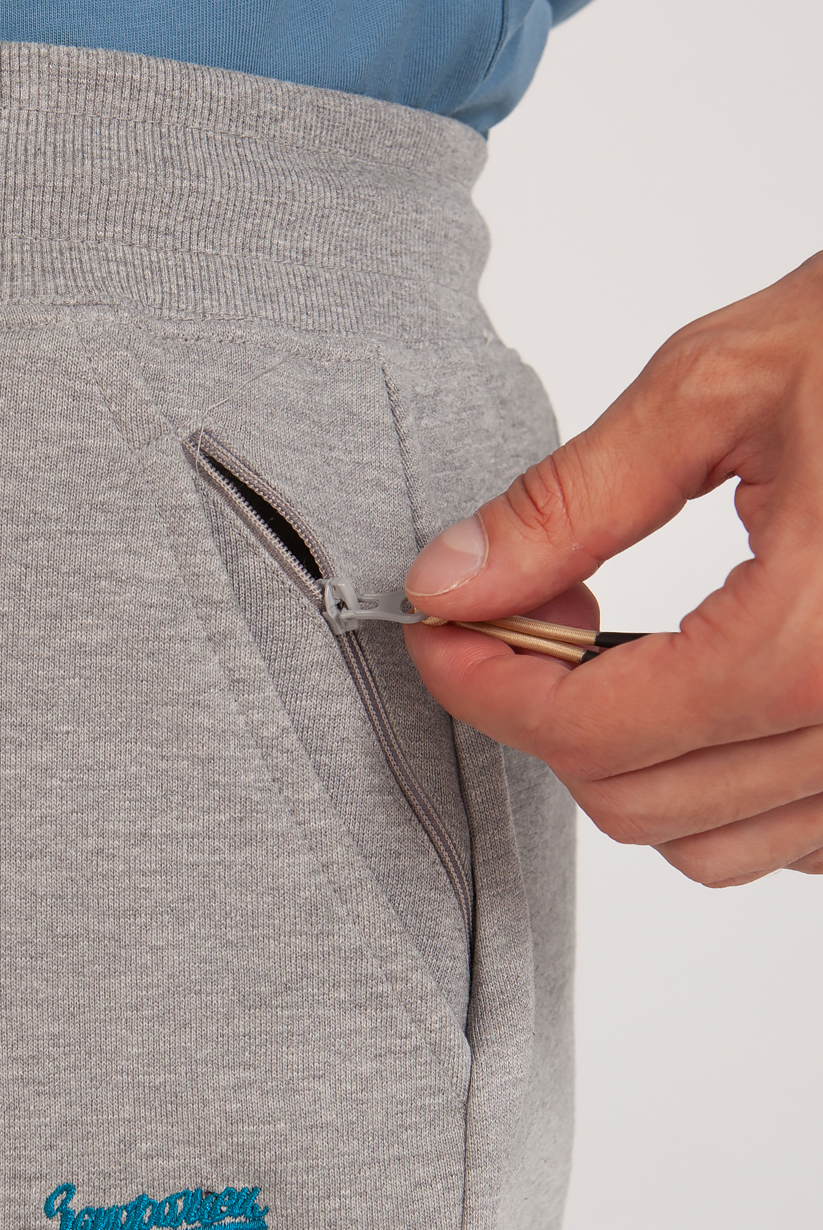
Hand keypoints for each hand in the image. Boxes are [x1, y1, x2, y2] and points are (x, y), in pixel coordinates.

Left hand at [402, 254, 822, 886]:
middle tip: (524, 619)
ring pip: (710, 845)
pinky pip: (795, 839)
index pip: (590, 732)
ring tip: (622, 648)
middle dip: (549, 719)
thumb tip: (451, 580)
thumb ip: (573, 501)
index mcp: (814, 641)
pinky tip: (713, 686)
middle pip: (637, 802)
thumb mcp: (725, 384)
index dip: (486, 687)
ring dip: (634, 764)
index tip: (443, 633)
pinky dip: (727, 789)